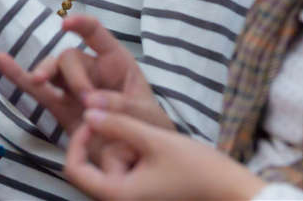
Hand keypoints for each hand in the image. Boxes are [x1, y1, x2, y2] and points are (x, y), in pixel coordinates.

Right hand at [0, 15, 172, 140]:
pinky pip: (38, 91)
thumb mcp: (146, 117)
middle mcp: (92, 70)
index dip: (81, 24)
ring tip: (40, 81)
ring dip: (44, 73)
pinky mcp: (61, 106)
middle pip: (70, 57)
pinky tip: (0, 60)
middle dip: (74, 75)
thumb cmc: (149, 129)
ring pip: (52, 70)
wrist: (142, 157)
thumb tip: (91, 102)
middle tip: (86, 101)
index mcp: (117, 63)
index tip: (65, 24)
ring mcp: (73, 87)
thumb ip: (122, 107)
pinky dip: (19, 77)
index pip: (97, 34)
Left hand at [64, 110, 264, 200]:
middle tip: (132, 128)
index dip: (77, 140)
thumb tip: (87, 111)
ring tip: (149, 138)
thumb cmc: (195, 167)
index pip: (74, 168)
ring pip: (109, 165)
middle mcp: (119, 200)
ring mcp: (131, 198)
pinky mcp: (142, 193)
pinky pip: (123, 170)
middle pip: (90, 166)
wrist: (228, 188)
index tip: (94, 118)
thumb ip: (117, 125)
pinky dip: (130, 153)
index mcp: (116, 193)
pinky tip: (153, 146)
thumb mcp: (153, 139)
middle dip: (106, 142)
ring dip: (121, 145)